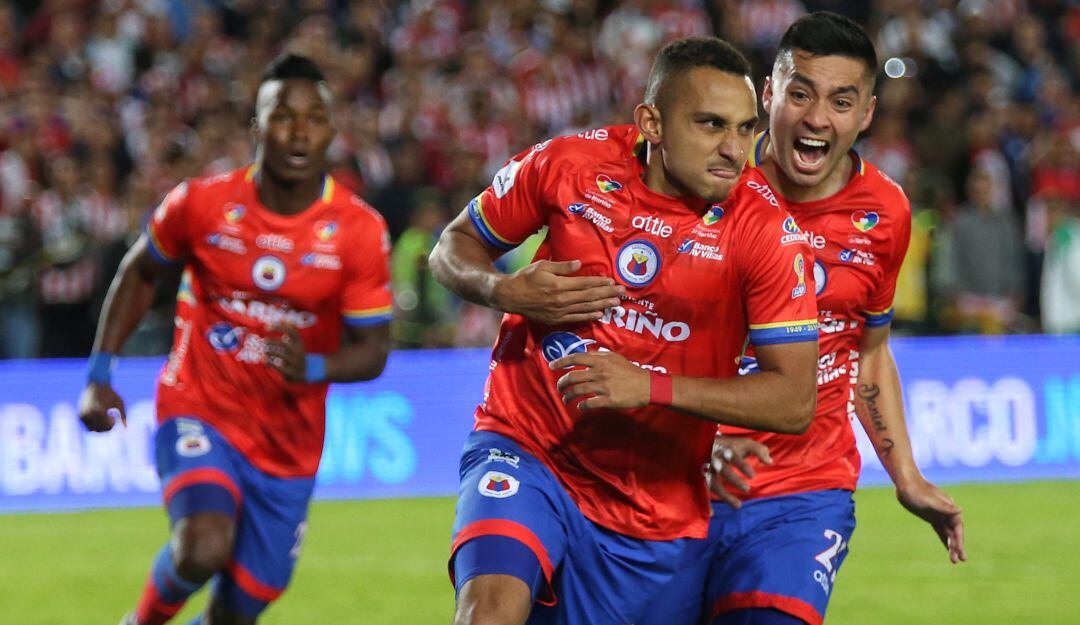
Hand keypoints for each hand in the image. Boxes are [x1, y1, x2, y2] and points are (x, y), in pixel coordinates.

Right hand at [78, 383, 126, 431]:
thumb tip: (126, 427)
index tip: (114, 417)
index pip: (106, 426)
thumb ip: (123, 415)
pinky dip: (94, 424)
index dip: (112, 424)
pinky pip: (88, 426)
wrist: (97, 384)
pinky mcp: (80, 415)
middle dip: (106, 427)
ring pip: (92, 429)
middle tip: (111, 418)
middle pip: (99, 429)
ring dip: (100, 427)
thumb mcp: (120, 403)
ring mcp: (83, 415)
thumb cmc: (111, 393)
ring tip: (105, 417)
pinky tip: (99, 417)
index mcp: (99, 410)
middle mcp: (89, 413)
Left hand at [265, 324, 305, 381]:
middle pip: (285, 344)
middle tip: (264, 340)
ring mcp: (296, 362)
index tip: (266, 327)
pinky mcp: (292, 372)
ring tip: (264, 350)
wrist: (306, 373)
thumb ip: (289, 332)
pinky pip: (280, 367)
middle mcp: (299, 352)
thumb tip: (281, 318)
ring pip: (282, 355)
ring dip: (271, 352)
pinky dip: (271, 363)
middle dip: (273, 341)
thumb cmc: (295, 355)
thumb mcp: (296, 343)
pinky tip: (265, 361)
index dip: (279, 327)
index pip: (292, 331)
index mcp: (300, 343)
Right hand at [492, 259, 622, 324]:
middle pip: (589, 297)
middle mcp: (561, 300)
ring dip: (602, 306)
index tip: (613, 282)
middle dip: (607, 294)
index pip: (585, 284)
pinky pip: (576, 318)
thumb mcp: (542, 266)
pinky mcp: (556, 319)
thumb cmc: (525, 277)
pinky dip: (589, 317)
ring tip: (616, 304)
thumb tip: (579, 264)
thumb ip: (562, 266)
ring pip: (585, 309)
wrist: (510, 296)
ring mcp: (559, 312)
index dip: (600, 283)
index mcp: (559, 285)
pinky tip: (600, 314)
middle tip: (622, 293)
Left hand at [551, 351, 648, 410]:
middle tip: (559, 388)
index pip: (576, 358)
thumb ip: (600, 356)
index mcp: (601, 360)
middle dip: (562, 383)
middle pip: (573, 376)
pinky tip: (580, 407)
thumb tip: (586, 354)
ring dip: (568, 396)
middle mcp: (600, 372)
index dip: (561, 361)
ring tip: (566, 399)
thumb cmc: (631, 371)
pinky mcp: (608, 400)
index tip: (551, 366)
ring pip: (578, 391)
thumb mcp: (616, 357)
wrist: (647, 386)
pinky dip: (581, 406)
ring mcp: (604, 386)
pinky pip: (588, 404)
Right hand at [707, 434, 771, 508]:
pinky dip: (706, 503)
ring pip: (712, 482)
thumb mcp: (744, 443)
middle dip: (734, 479)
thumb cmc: (730, 445)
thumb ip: (758, 449)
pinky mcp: (702, 478)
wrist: (704, 442)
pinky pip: (702, 491)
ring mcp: (706, 469)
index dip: (742, 466)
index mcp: (725, 449)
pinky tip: (713, 514)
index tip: (753, 476)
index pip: (733, 456)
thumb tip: (769, 461)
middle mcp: (714, 459)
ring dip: (724, 495)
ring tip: (738, 506)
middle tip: (747, 489)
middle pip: (722, 469)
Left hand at [896, 477, 965, 563]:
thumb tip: (960, 510)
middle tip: (960, 560)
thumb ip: (944, 507)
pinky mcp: (931, 517)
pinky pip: (940, 531)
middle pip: (954, 532)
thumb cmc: (916, 490)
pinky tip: (948, 549)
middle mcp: (946, 512)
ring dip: (952, 546)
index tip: (959, 550)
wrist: (904, 483)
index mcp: (949, 507)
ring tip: (955, 561)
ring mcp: (939, 515)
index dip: (959, 539)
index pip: (957, 526)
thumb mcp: (928, 501)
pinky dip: (944, 540)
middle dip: (957, 546)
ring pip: (948, 533)